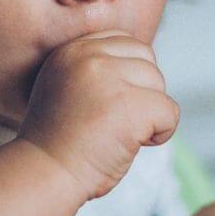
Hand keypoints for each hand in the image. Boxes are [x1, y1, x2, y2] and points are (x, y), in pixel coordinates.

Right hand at [18, 30, 179, 202]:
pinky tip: (133, 145)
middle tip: (117, 122)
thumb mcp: (64, 87)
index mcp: (71, 51)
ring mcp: (109, 79)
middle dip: (142, 92)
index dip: (129, 76)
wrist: (45, 173)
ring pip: (159, 85)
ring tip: (119, 134)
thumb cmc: (58, 142)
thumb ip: (94, 69)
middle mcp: (88, 57)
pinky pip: (169, 112)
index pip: (124, 42)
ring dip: (150, 114)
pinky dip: (160, 134)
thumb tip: (142, 67)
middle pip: (146, 61)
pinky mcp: (130, 105)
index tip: (111, 104)